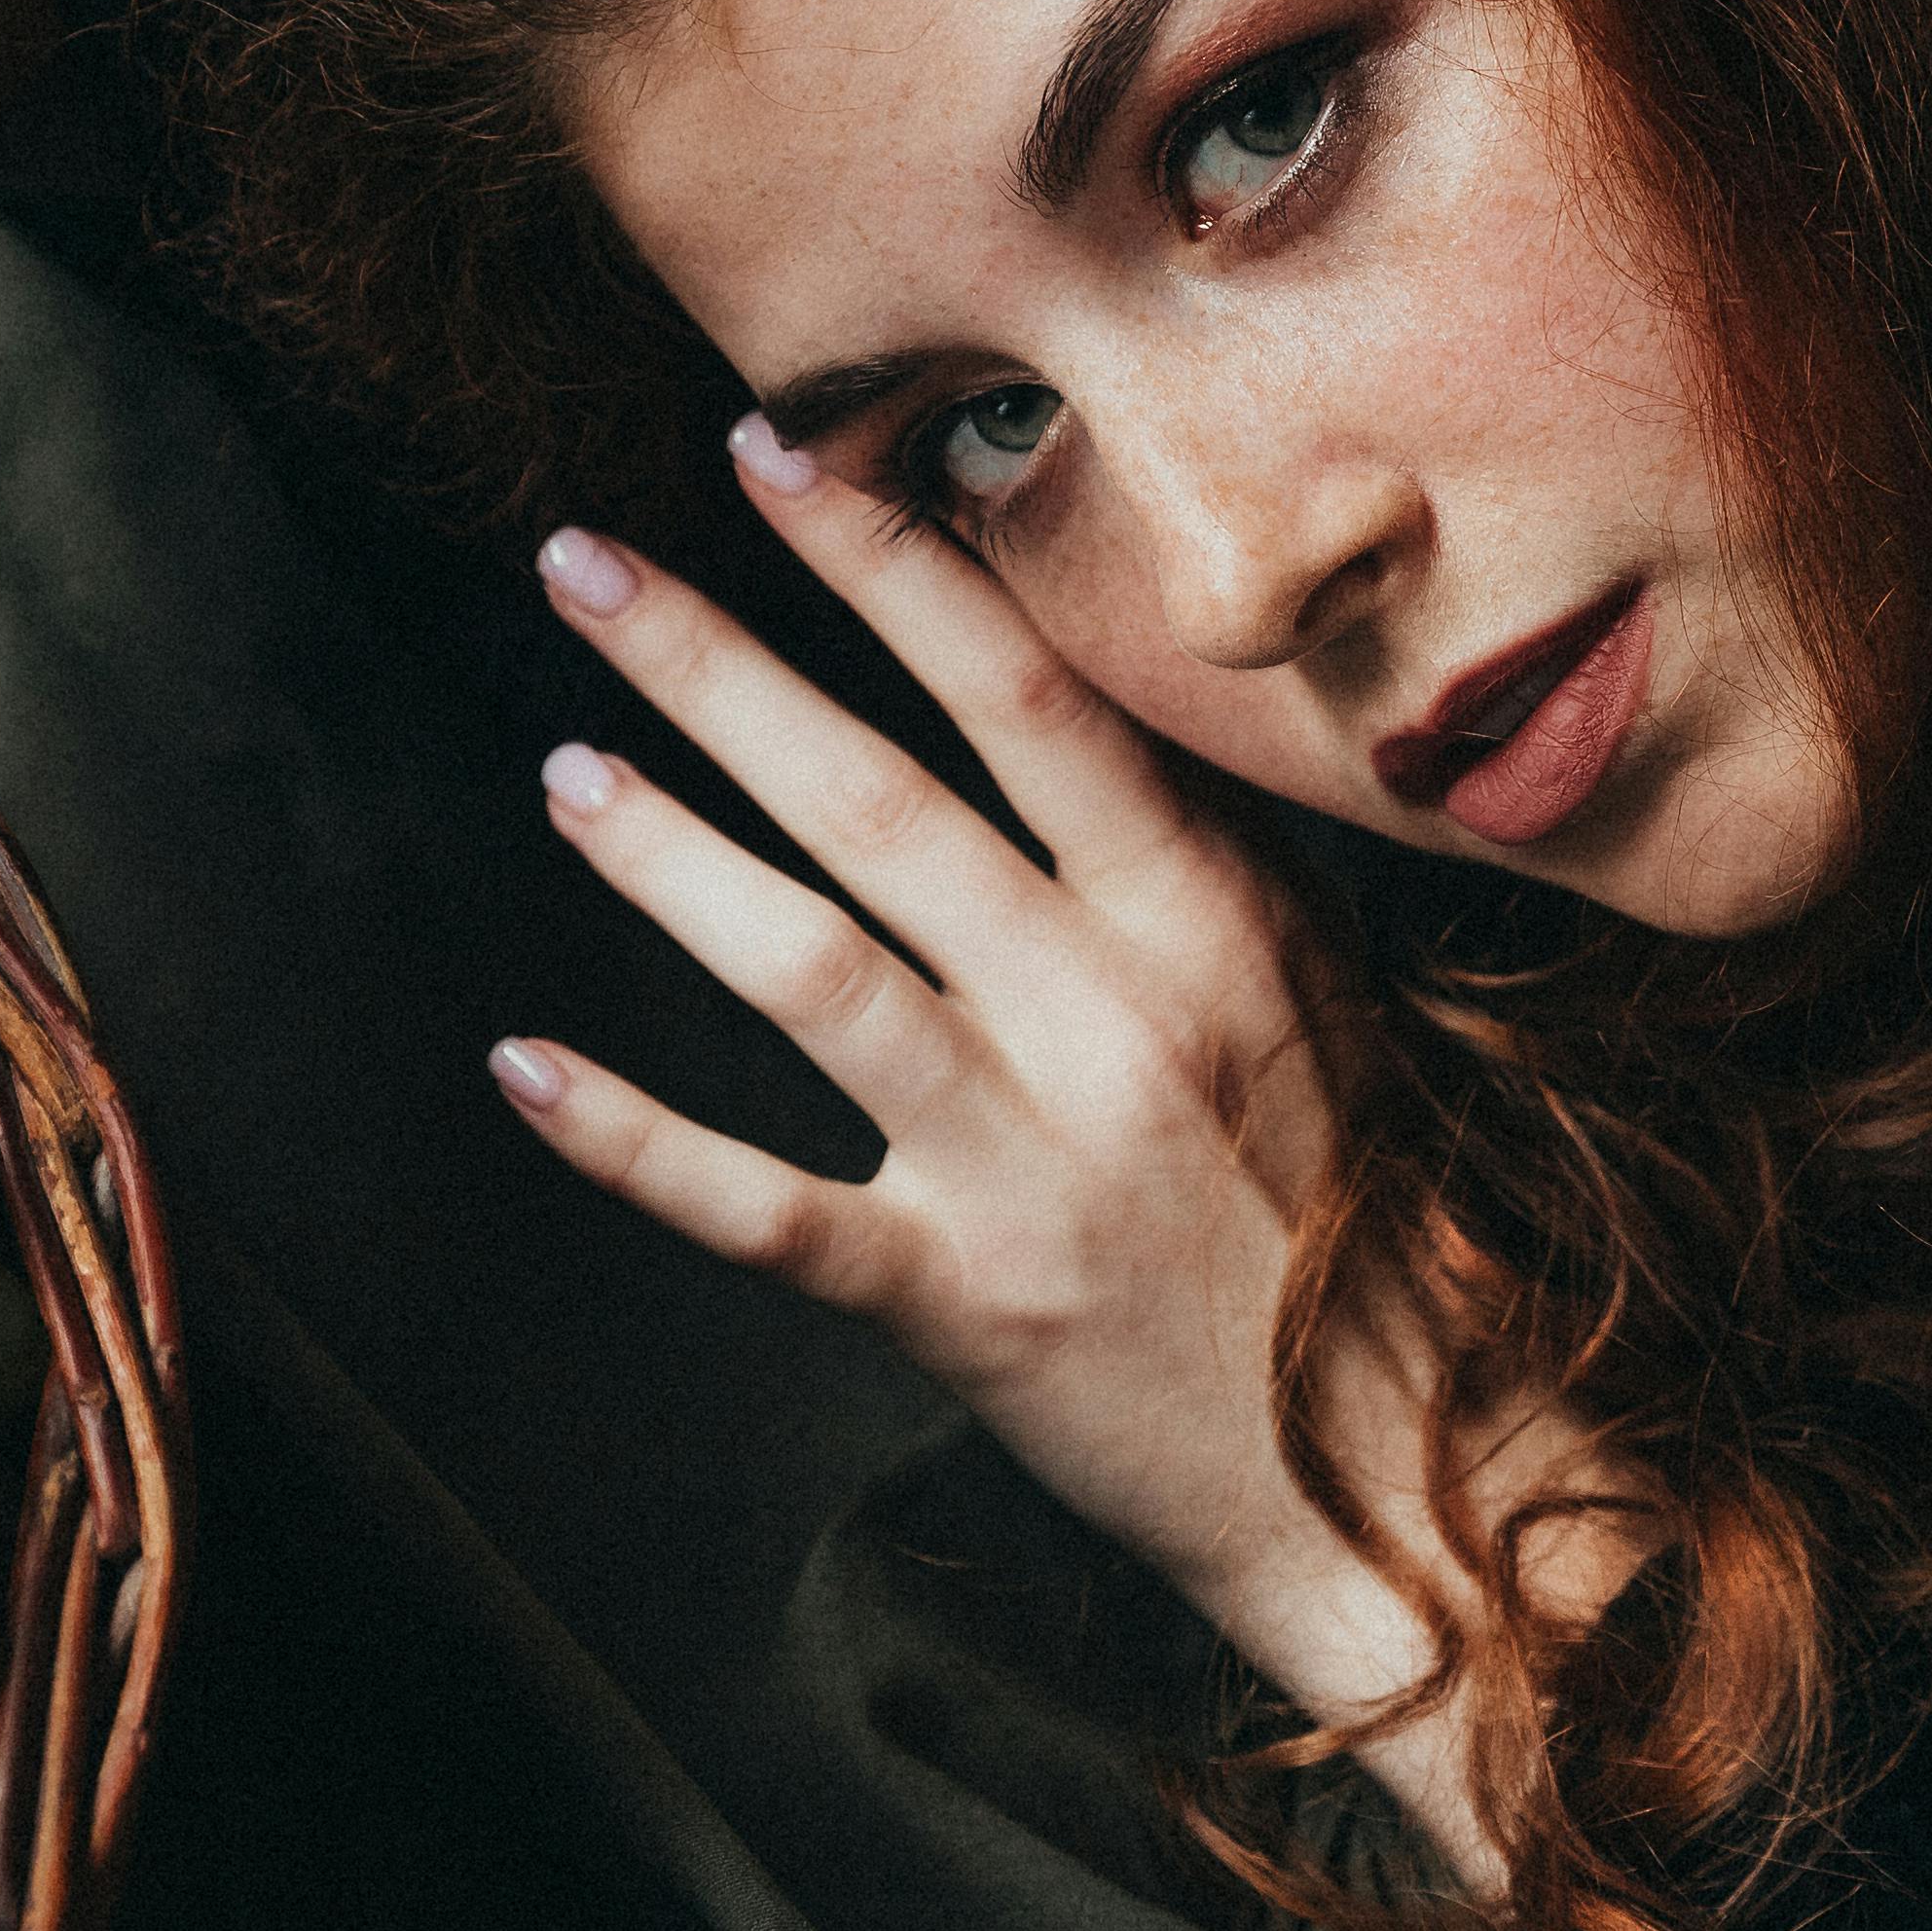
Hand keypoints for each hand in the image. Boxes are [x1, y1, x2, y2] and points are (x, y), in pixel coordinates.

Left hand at [492, 420, 1631, 1881]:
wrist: (1409, 1476)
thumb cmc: (1361, 1214)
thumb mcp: (1317, 996)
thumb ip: (1191, 859)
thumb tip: (1063, 700)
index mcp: (1211, 919)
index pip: (1025, 696)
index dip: (890, 566)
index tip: (773, 454)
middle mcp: (1118, 1014)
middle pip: (884, 801)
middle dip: (718, 667)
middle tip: (582, 562)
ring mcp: (1037, 1158)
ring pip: (814, 970)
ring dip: (670, 858)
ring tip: (564, 769)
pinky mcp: (972, 1298)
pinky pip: (770, 1209)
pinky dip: (635, 1143)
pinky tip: (522, 1069)